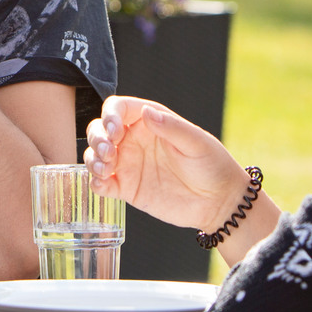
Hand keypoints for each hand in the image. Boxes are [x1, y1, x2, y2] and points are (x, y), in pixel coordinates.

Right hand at [84, 95, 250, 231]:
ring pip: (95, 155)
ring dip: (92, 159)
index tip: (114, 131)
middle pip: (99, 130)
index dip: (109, 116)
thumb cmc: (213, 165)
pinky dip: (95, 182)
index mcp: (149, 121)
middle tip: (108, 153)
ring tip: (105, 169)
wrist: (219, 202)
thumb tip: (147, 112)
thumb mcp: (197, 143)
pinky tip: (102, 184)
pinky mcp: (126, 188)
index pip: (118, 109)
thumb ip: (172, 128)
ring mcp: (128, 164)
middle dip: (97, 138)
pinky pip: (101, 183)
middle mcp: (133, 140)